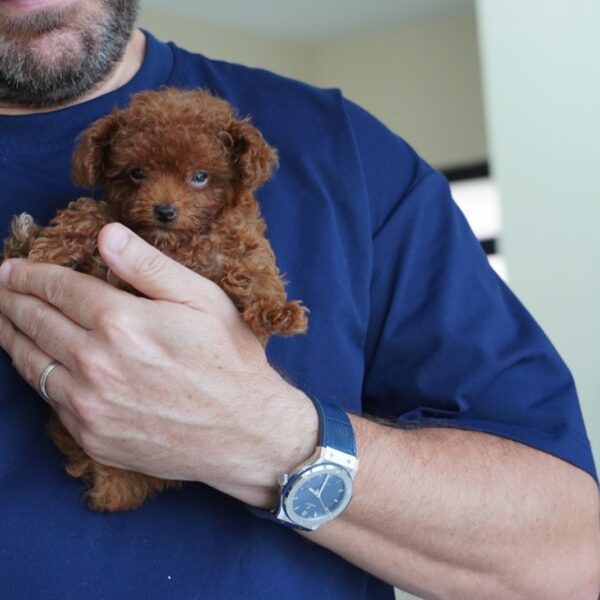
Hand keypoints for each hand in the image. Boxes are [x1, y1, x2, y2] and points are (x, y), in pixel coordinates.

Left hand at [0, 223, 317, 507]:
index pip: (58, 288)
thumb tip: (107, 234)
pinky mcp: (93, 437)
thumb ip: (149, 266)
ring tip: (0, 319)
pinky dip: (34, 374)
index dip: (30, 274)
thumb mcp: (203, 300)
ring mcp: (90, 406)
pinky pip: (48, 400)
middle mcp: (96, 364)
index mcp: (122, 322)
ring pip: (30, 363)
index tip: (12, 267)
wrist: (245, 433)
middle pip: (35, 322)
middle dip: (11, 299)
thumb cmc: (230, 361)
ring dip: (10, 335)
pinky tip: (33, 362)